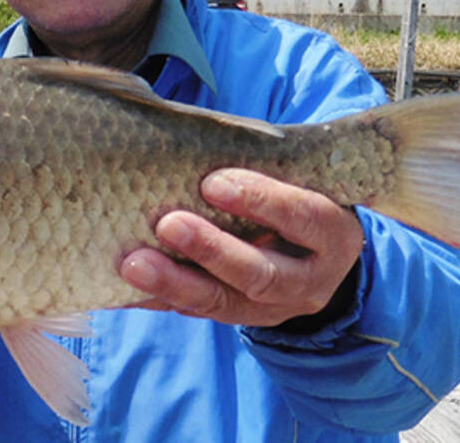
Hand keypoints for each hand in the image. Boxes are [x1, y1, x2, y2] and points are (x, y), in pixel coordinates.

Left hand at [119, 168, 362, 326]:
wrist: (318, 255)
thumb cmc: (299, 197)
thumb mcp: (303, 182)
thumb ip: (266, 166)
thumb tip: (197, 138)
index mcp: (334, 235)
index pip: (304, 218)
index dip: (262, 200)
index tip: (214, 182)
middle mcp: (311, 281)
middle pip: (261, 273)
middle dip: (212, 250)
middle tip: (167, 224)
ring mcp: (276, 309)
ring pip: (225, 304)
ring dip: (176, 283)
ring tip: (134, 264)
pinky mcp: (242, 321)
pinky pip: (197, 314)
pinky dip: (160, 299)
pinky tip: (125, 287)